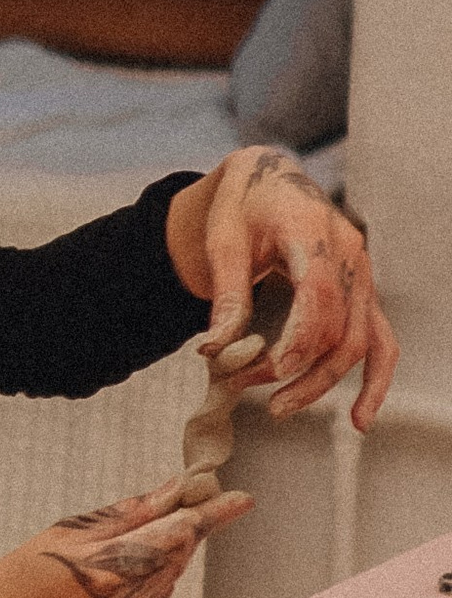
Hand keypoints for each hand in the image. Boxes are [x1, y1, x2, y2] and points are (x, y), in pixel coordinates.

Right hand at [0, 477, 250, 597]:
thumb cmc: (9, 585)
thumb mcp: (59, 537)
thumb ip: (124, 517)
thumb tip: (173, 491)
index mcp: (103, 571)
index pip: (174, 535)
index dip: (209, 515)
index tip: (242, 499)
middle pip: (172, 563)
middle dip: (173, 540)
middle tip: (158, 525)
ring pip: (160, 594)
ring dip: (147, 576)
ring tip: (95, 581)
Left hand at [173, 147, 395, 428]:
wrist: (269, 180)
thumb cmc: (244, 205)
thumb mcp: (223, 240)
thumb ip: (227, 293)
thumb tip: (216, 348)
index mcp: (315, 231)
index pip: (320, 294)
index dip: (299, 337)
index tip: (270, 370)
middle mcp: (351, 254)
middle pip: (338, 328)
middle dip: (296, 368)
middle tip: (247, 387)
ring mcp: (362, 276)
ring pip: (359, 342)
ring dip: (322, 382)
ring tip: (280, 408)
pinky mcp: (363, 294)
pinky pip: (380, 341)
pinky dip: (375, 380)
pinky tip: (359, 417)